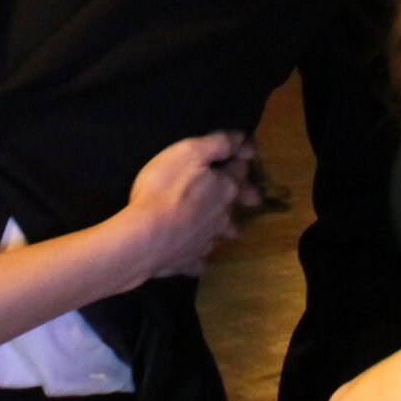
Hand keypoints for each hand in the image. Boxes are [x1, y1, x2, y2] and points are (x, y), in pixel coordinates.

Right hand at [125, 131, 257, 280]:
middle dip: (247, 198)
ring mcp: (205, 241)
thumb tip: (243, 140)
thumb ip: (218, 144)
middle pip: (236, 204)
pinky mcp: (187, 261)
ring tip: (233, 231)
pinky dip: (200, 258)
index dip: (242, 159)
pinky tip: (199, 260)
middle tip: (256, 199)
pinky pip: (198, 261)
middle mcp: (221, 216)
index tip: (247, 154)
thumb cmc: (164, 188)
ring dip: (227, 229)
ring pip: (221, 234)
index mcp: (224, 188)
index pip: (238, 170)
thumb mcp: (189, 152)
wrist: (144, 238)